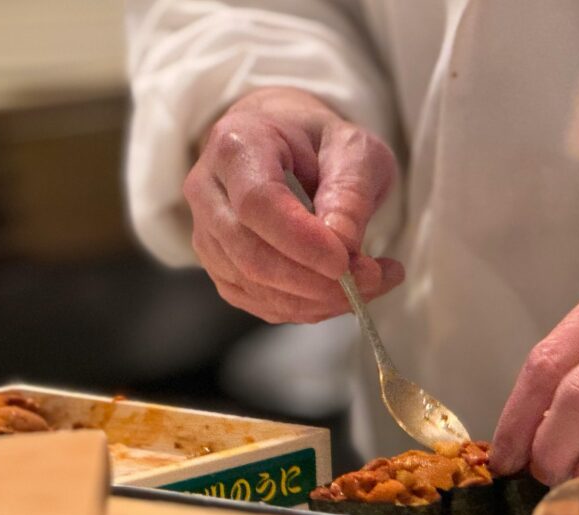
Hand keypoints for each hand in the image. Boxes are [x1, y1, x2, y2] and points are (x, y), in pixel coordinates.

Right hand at [183, 87, 403, 322]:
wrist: (287, 147)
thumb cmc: (320, 143)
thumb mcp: (353, 149)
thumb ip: (350, 191)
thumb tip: (342, 243)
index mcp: (236, 145)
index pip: (257, 203)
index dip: (300, 241)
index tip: (346, 261)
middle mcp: (207, 190)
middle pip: (249, 253)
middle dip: (314, 280)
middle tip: (371, 279)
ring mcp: (206, 232)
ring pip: (252, 285)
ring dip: (316, 299)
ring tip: (369, 284)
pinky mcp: (218, 266)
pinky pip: (256, 302)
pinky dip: (304, 307)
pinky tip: (339, 293)